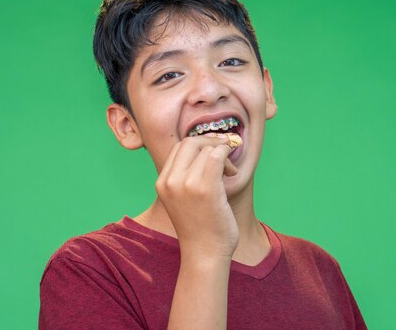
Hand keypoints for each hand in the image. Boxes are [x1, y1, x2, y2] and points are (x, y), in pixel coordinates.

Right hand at [155, 133, 240, 260]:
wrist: (205, 254)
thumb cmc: (200, 228)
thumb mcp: (183, 199)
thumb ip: (186, 177)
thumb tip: (207, 149)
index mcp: (162, 182)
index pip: (179, 148)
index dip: (200, 144)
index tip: (215, 150)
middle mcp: (170, 181)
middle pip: (190, 142)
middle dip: (211, 141)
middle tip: (226, 152)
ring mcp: (186, 184)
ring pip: (207, 149)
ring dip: (223, 154)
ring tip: (230, 172)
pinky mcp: (205, 188)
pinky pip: (217, 156)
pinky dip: (227, 156)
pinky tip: (233, 172)